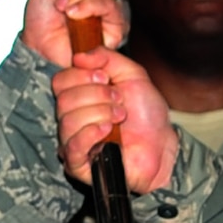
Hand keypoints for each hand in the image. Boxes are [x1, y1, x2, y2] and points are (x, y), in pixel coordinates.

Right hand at [51, 50, 178, 192]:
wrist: (162, 143)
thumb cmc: (147, 113)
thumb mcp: (132, 74)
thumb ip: (107, 57)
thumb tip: (79, 57)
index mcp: (78, 96)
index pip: (60, 81)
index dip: (82, 76)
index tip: (106, 78)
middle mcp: (71, 118)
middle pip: (63, 100)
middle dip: (96, 96)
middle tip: (119, 100)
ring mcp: (73, 142)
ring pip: (68, 122)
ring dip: (100, 114)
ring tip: (119, 117)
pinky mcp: (79, 165)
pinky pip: (72, 148)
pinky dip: (90, 134)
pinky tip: (108, 130)